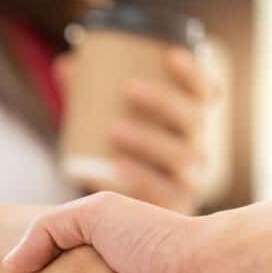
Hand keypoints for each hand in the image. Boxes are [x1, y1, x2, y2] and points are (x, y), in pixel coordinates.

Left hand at [56, 47, 217, 213]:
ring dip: (149, 138)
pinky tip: (117, 167)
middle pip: (192, 119)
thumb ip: (89, 94)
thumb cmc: (118, 155)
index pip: (205, 92)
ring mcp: (188, 179)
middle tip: (128, 88)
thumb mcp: (104, 122)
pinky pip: (165, 193)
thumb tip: (66, 64)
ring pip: (182, 155)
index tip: (169, 55)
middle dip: (164, 100)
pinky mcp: (174, 206)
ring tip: (114, 128)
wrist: (128, 218)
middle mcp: (195, 147)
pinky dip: (140, 178)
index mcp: (187, 121)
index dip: (194, 73)